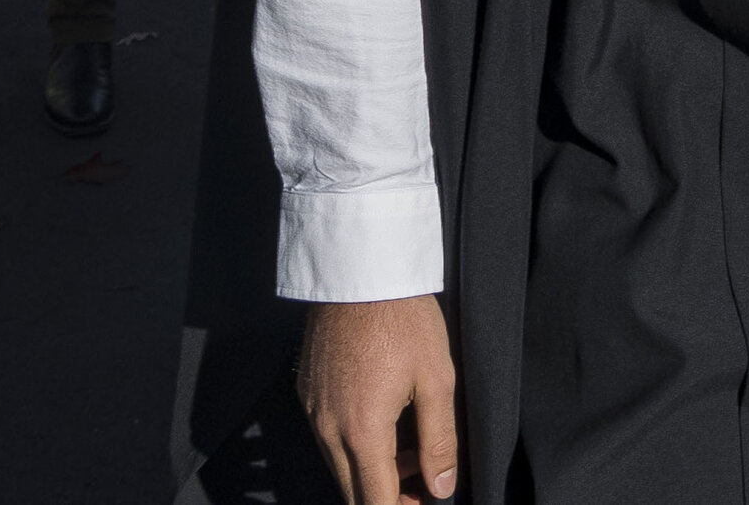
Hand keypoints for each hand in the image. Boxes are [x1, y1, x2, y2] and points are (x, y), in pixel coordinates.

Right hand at [298, 295, 459, 503]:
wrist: (360, 267)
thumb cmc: (403, 317)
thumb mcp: (437, 378)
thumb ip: (440, 441)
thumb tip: (441, 488)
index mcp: (362, 431)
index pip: (374, 502)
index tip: (421, 504)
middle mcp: (327, 428)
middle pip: (351, 492)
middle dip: (386, 498)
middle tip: (422, 485)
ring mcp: (312, 411)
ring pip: (338, 467)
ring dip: (370, 472)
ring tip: (410, 451)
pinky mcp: (306, 393)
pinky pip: (327, 439)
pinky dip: (353, 446)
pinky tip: (383, 424)